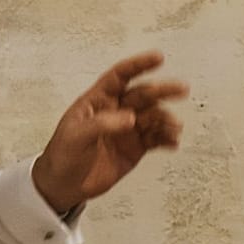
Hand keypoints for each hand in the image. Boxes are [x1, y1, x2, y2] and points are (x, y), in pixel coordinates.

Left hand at [31, 52, 187, 213]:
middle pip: (143, 94)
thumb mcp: (76, 136)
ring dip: (166, 119)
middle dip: (162, 91)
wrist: (64, 185)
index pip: (119, 76)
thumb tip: (130, 118)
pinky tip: (173, 142)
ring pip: (153, 117)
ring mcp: (127, 129)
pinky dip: (167, 139)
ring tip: (174, 128)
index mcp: (98, 101)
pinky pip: (156, 139)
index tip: (158, 58)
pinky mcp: (136, 148)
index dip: (138, 65)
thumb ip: (102, 124)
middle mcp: (116, 111)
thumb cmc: (63, 155)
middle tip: (180, 89)